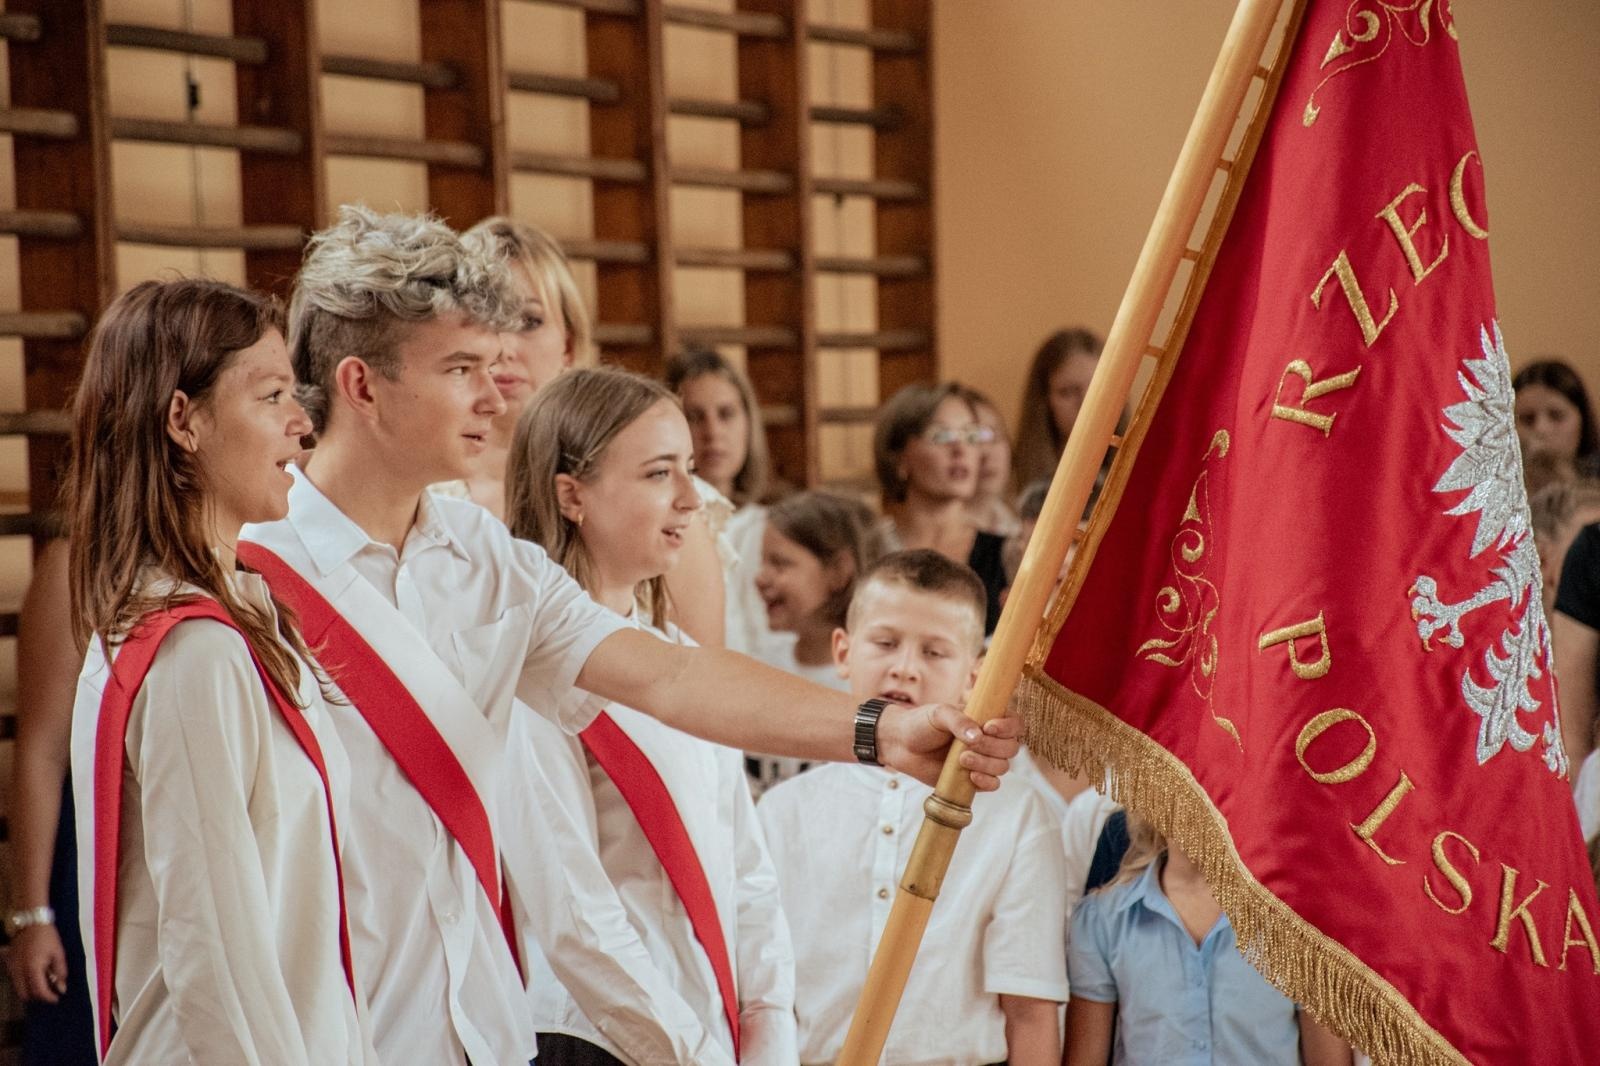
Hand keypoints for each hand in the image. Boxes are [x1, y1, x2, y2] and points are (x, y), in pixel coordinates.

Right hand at [4, 922, 67, 1003]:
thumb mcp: (58, 953)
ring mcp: (11, 968)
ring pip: (18, 988)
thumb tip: (61, 989)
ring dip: (30, 990)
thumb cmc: (47, 937)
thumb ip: (60, 973)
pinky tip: (33, 975)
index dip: (48, 998)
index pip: (38, 991)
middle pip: (25, 994)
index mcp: (32, 968)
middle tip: (49, 992)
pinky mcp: (8, 964)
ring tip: (43, 983)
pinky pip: (14, 980)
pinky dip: (23, 982)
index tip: (56, 998)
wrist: (30, 923)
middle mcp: (18, 971)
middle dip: (37, 996)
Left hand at [877, 703, 1021, 790]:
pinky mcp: (972, 779)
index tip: (989, 728)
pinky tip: (971, 777)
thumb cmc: (921, 723)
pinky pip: (993, 784)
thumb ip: (958, 721)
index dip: (1009, 727)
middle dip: (992, 747)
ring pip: (1003, 767)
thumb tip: (977, 735)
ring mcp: (982, 760)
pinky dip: (986, 782)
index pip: (1014, 723)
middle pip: (1011, 748)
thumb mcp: (939, 714)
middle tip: (965, 745)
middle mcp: (988, 740)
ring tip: (961, 759)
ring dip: (987, 765)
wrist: (900, 745)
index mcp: (986, 718)